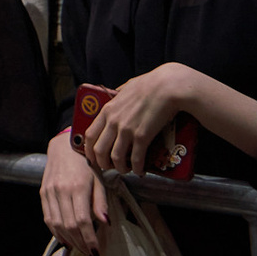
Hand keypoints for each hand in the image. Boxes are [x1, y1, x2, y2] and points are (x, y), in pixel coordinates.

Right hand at [41, 130, 107, 255]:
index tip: (96, 252)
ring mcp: (49, 192)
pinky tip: (65, 239)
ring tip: (79, 248)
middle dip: (80, 243)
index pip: (82, 221)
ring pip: (56, 223)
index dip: (89, 239)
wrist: (64, 147)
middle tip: (90, 254)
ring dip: (68, 240)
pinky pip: (48, 217)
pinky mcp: (43, 193)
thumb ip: (100, 202)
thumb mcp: (99, 180)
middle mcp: (60, 190)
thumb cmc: (86, 163)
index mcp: (77, 187)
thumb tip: (105, 223)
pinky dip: (55, 231)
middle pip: (68, 225)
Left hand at [83, 64, 197, 175]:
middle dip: (102, 163)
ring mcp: (126, 130)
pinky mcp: (142, 136)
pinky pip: (135, 158)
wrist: (167, 87)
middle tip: (109, 167)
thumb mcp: (126, 87)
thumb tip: (116, 94)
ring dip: (120, 168)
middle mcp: (113, 121)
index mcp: (107, 110)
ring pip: (115, 157)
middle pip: (99, 149)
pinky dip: (137, 168)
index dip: (89, 149)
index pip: (90, 134)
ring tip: (125, 170)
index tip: (93, 157)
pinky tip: (140, 170)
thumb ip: (118, 94)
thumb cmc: (149, 85)